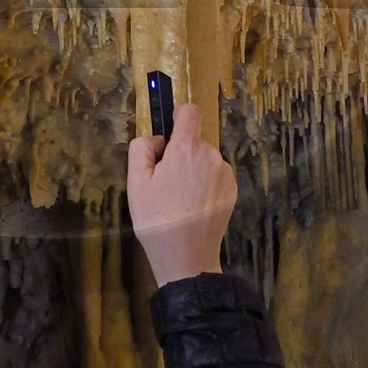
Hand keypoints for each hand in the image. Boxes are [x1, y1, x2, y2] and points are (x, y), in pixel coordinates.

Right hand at [126, 103, 234, 284]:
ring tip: (179, 199)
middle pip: (194, 140)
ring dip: (193, 170)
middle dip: (180, 153)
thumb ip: (142, 148)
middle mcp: (211, 156)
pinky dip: (205, 184)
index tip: (169, 132)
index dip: (178, 115)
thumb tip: (156, 138)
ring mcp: (225, 174)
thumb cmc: (156, 219)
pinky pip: (215, 176)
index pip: (190, 111)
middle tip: (165, 182)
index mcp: (186, 149)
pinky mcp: (232, 190)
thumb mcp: (135, 182)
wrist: (186, 256)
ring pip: (205, 159)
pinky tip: (193, 206)